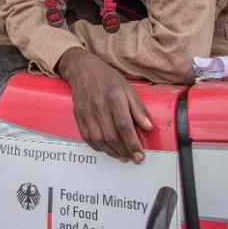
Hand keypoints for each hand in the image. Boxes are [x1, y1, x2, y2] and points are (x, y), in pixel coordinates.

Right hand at [57, 47, 153, 163]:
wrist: (83, 69)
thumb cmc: (107, 78)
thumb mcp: (128, 88)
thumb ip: (138, 108)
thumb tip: (148, 127)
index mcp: (114, 99)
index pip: (125, 126)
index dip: (133, 143)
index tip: (140, 155)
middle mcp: (99, 107)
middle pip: (112, 137)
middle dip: (125, 152)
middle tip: (134, 159)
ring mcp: (87, 113)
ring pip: (100, 140)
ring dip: (112, 153)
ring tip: (123, 157)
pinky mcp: (79, 117)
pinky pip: (88, 138)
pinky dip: (98, 147)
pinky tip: (107, 150)